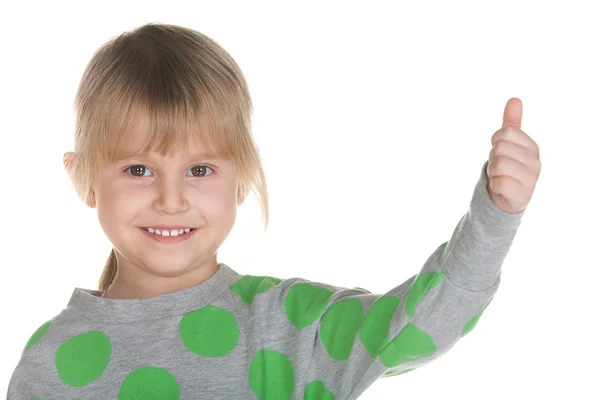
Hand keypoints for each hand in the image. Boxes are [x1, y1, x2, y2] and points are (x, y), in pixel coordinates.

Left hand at [486, 98, 540, 213]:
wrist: (506, 198)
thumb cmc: (508, 168)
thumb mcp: (510, 144)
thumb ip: (511, 123)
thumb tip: (514, 99)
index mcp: (532, 146)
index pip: (506, 132)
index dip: (495, 141)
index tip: (501, 151)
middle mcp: (535, 161)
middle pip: (499, 148)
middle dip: (493, 158)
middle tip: (500, 167)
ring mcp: (531, 179)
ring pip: (498, 165)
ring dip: (492, 172)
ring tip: (501, 177)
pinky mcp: (522, 195)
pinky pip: (499, 183)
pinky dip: (494, 186)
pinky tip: (502, 189)